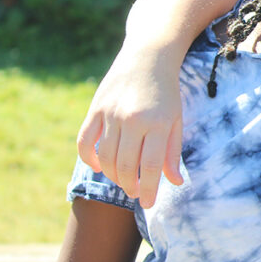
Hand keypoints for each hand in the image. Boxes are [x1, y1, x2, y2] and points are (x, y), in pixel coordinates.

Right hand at [77, 45, 184, 207]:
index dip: (150, 189)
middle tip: (136, 193)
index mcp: (157, 123)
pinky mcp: (95, 109)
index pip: (151, 166)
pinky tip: (99, 166)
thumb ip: (173, 152)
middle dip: (130, 186)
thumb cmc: (167, 93)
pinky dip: (89, 158)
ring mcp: (110, 114)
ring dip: (112, 175)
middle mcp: (132, 119)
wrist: (148, 58)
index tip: (149, 204)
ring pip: (105, 157)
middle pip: (125, 166)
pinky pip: (84, 141)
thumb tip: (175, 183)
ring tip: (123, 181)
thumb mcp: (176, 121)